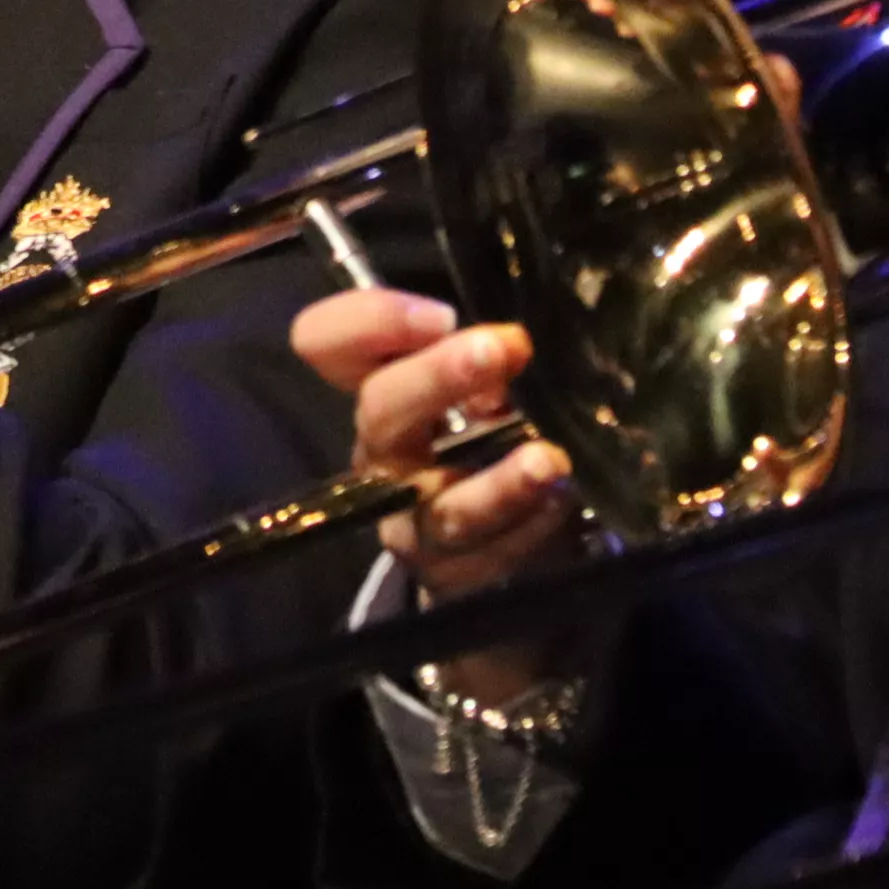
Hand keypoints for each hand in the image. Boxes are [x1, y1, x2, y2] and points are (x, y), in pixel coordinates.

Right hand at [289, 288, 584, 704]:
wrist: (498, 548)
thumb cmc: (494, 439)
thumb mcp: (486, 386)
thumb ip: (488, 359)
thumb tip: (515, 347)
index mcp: (381, 386)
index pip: (328, 339)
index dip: (372, 320)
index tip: (441, 313)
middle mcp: (383, 451)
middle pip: (381, 406)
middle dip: (439, 374)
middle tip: (506, 348)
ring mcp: (409, 519)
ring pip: (438, 504)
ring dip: (496, 482)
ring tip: (549, 461)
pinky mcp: (448, 575)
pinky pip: (484, 557)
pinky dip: (526, 529)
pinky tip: (559, 504)